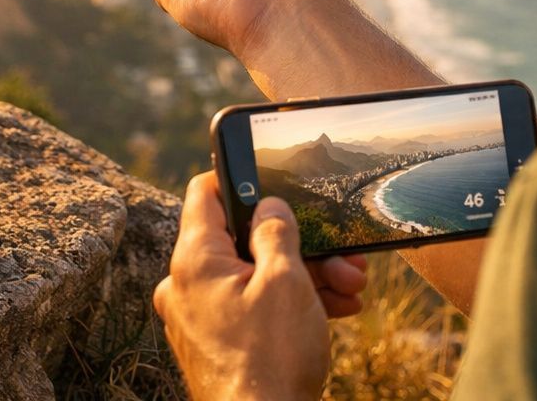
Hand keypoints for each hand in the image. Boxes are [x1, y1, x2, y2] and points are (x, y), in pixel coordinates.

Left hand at [155, 173, 365, 400]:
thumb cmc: (272, 359)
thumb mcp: (286, 281)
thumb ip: (277, 230)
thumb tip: (269, 205)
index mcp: (194, 261)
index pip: (204, 193)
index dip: (239, 178)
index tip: (273, 177)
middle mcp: (186, 286)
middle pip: (242, 241)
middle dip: (298, 245)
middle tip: (342, 256)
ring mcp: (198, 317)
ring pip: (253, 276)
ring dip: (305, 277)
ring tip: (350, 287)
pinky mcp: (216, 343)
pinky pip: (251, 307)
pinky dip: (288, 304)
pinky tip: (335, 308)